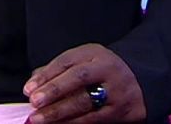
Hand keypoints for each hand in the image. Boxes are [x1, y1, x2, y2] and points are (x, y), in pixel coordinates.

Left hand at [23, 43, 145, 122]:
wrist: (142, 82)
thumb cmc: (104, 72)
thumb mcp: (86, 62)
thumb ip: (60, 69)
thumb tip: (34, 81)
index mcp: (95, 53)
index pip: (68, 61)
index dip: (47, 75)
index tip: (28, 88)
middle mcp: (107, 69)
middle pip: (78, 77)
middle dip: (54, 90)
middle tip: (34, 102)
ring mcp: (116, 90)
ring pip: (85, 101)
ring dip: (59, 112)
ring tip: (39, 119)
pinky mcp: (121, 111)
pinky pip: (93, 119)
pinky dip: (73, 123)